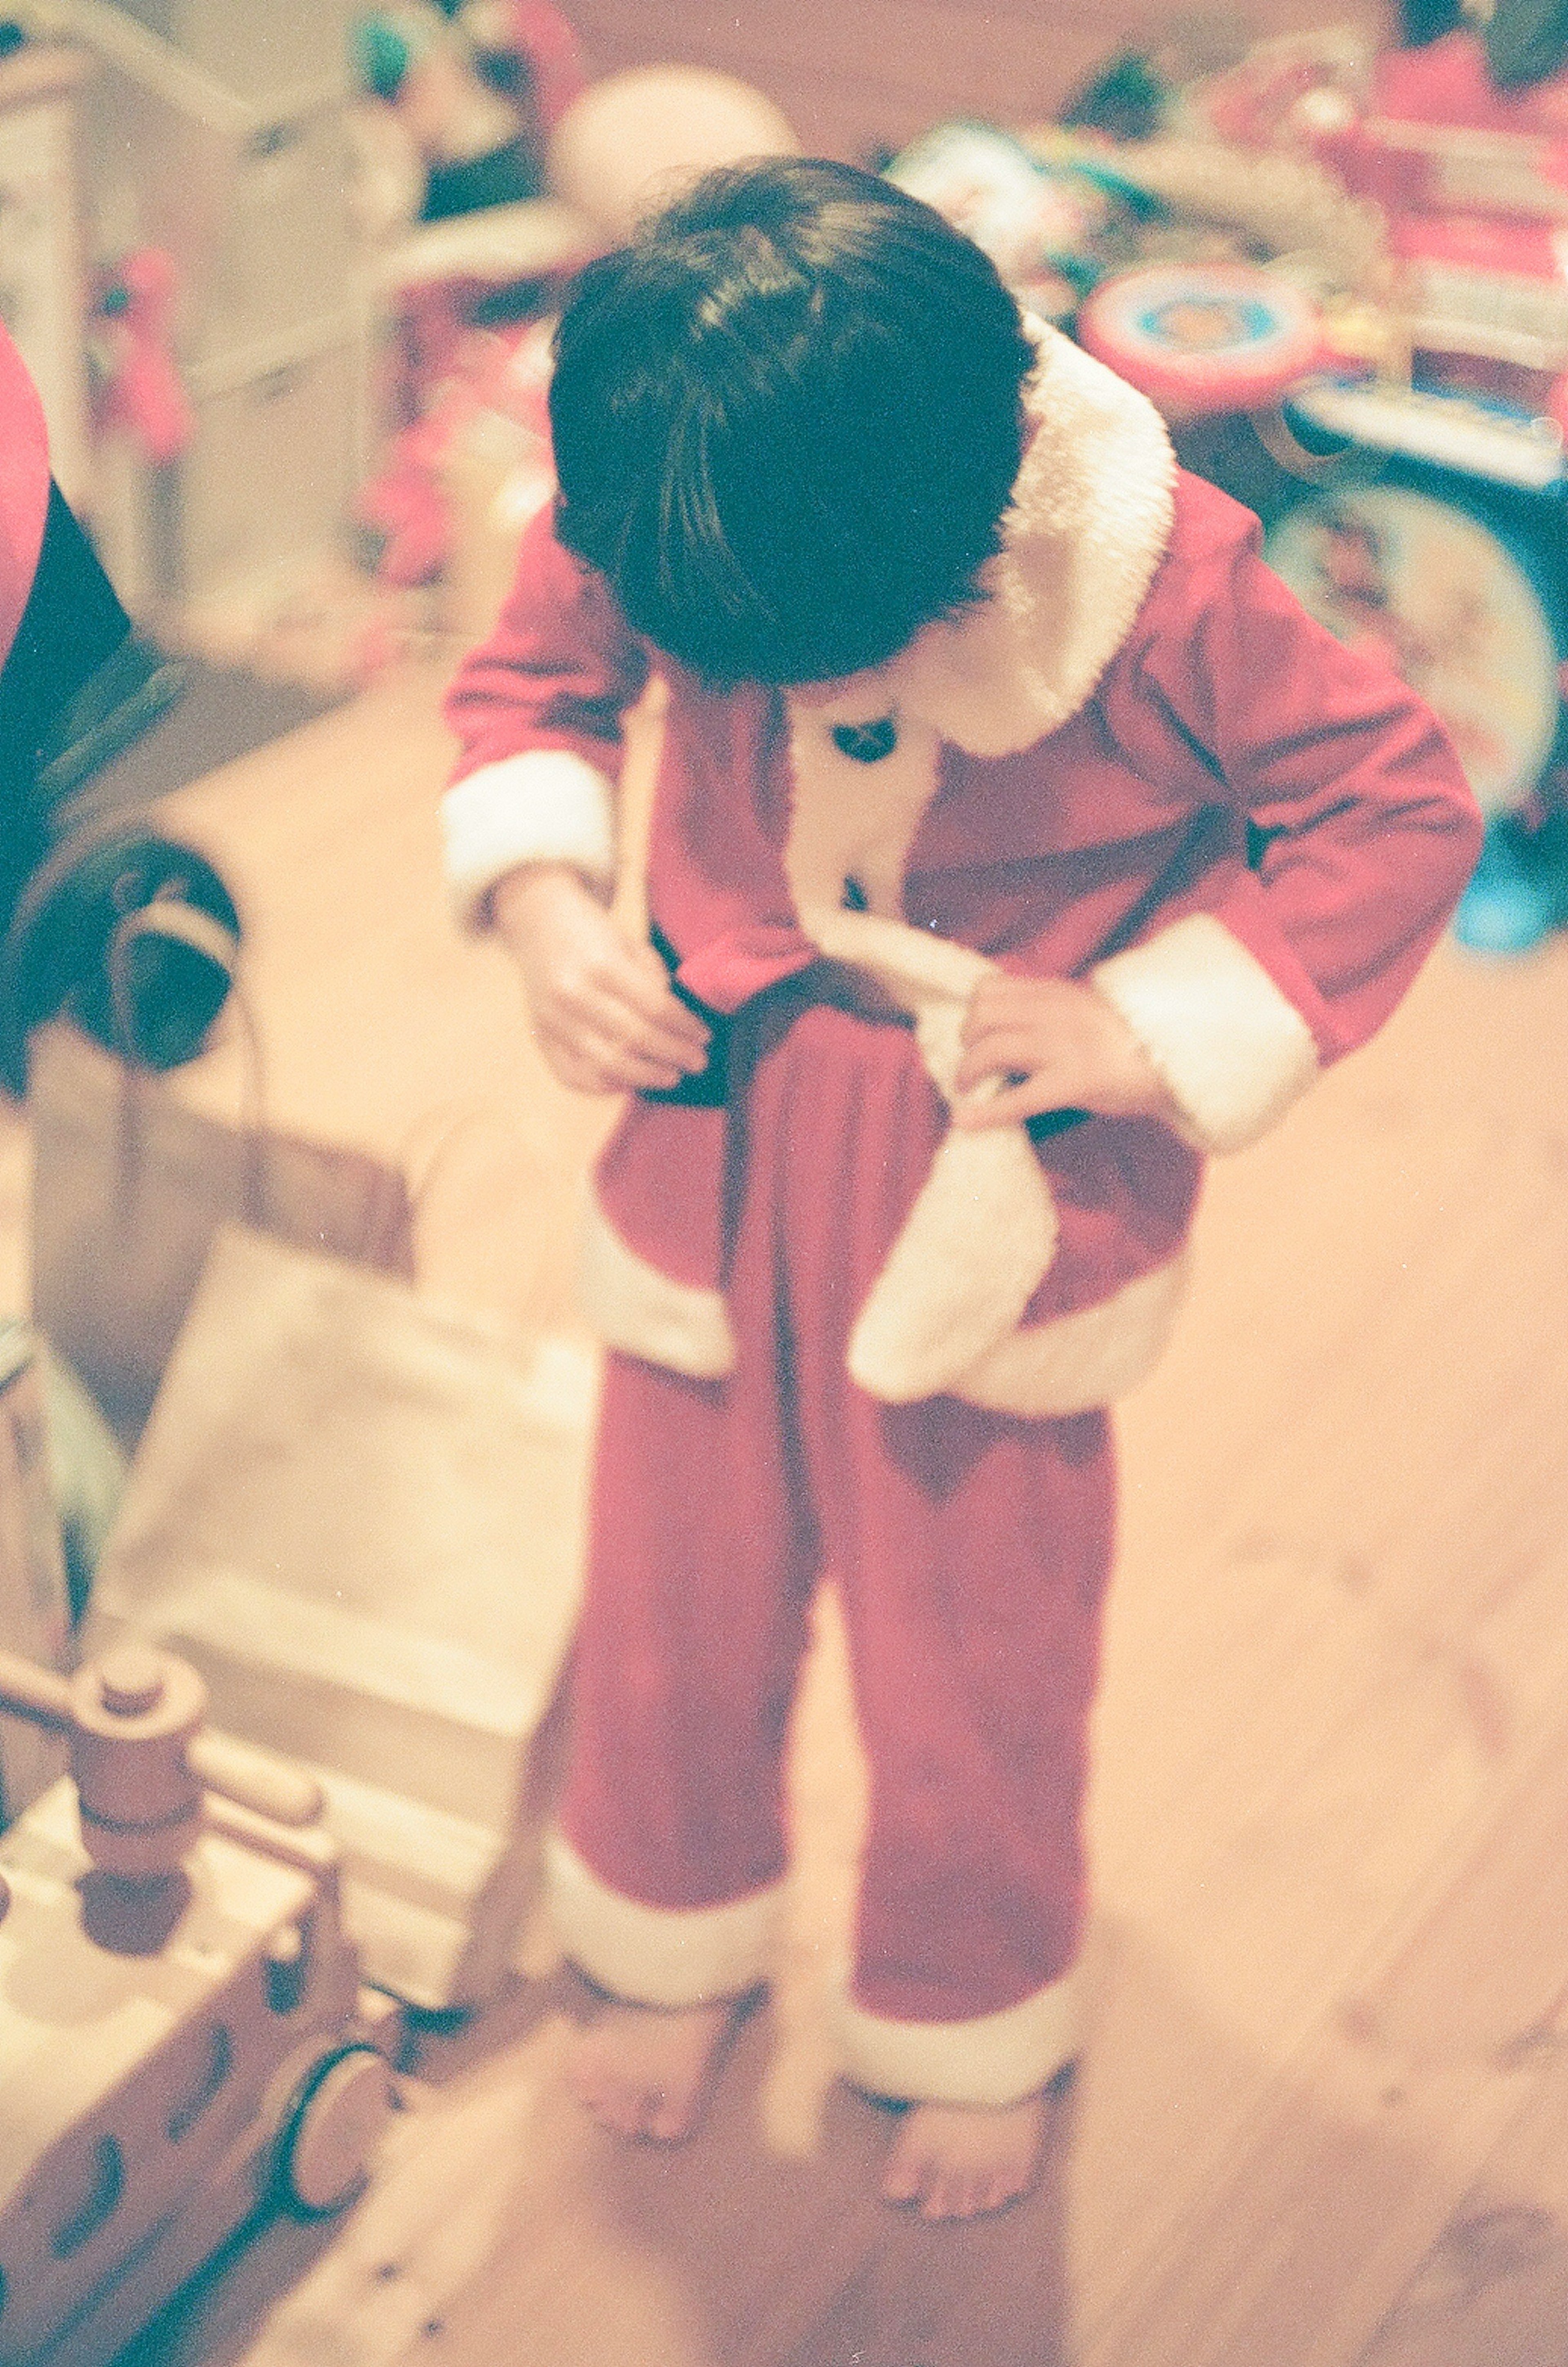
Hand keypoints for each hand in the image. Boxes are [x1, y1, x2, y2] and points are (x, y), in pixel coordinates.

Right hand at [491, 863, 710, 1094]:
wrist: (538, 922)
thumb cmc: (592, 933)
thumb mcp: (630, 943)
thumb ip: (654, 980)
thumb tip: (677, 1025)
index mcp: (601, 964)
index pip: (655, 1007)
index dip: (685, 1027)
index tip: (704, 1036)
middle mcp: (573, 994)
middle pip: (635, 1037)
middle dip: (674, 1054)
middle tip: (698, 1062)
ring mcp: (553, 1019)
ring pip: (606, 1064)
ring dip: (646, 1076)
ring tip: (671, 1077)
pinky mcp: (539, 1036)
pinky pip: (572, 1075)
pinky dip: (604, 1086)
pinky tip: (629, 1084)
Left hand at [952, 973, 1175, 1129]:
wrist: (1177, 1058)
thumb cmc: (1132, 1040)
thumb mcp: (1086, 1009)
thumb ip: (1051, 1009)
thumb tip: (1013, 1023)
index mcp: (1057, 992)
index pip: (992, 988)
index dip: (973, 1012)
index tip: (975, 1034)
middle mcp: (1055, 1013)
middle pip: (982, 1015)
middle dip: (967, 1041)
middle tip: (971, 1063)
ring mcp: (1064, 1047)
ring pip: (992, 1050)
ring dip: (968, 1073)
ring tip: (967, 1090)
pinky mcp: (1075, 1083)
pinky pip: (1018, 1099)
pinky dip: (984, 1113)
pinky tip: (967, 1122)